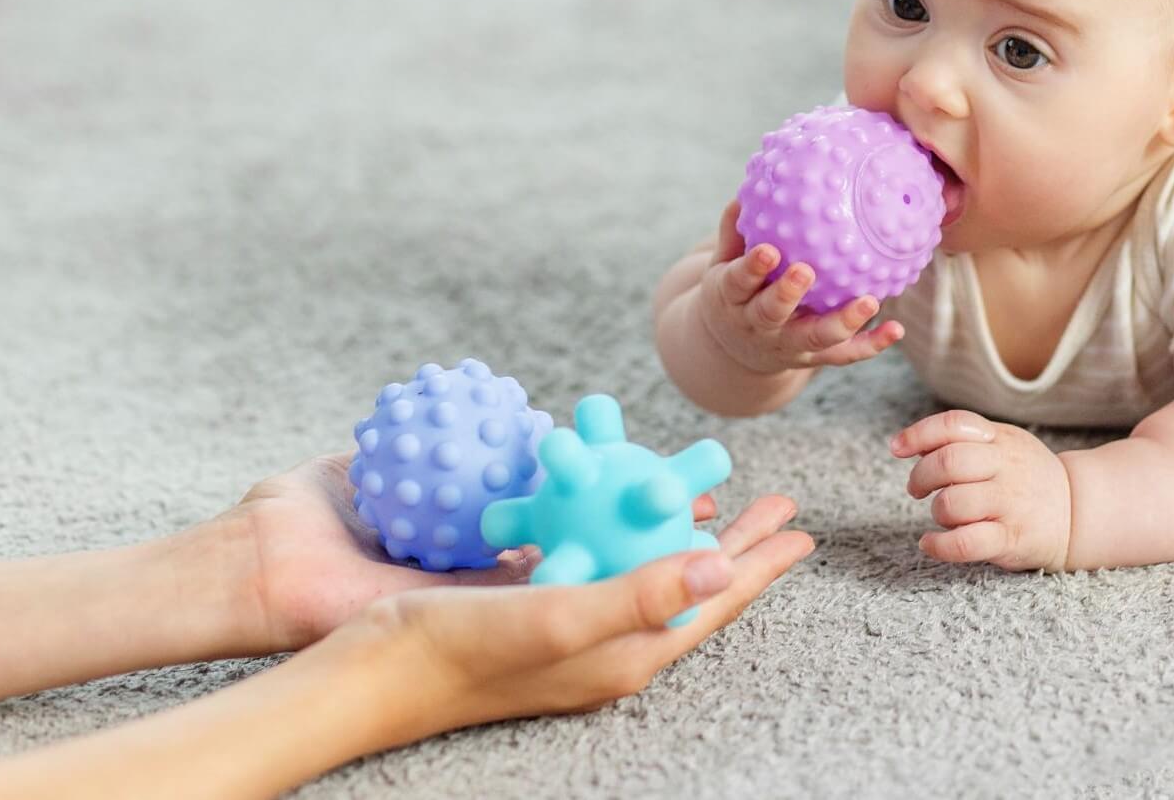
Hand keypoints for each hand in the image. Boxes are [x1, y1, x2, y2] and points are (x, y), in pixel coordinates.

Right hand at [349, 494, 813, 737]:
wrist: (368, 675)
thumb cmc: (458, 650)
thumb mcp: (558, 617)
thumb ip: (639, 595)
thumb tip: (720, 567)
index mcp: (627, 651)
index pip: (713, 603)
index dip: (761, 566)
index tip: (805, 531)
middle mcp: (610, 644)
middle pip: (693, 584)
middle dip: (739, 545)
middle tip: (780, 504)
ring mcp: (575, 628)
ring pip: (651, 570)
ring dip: (688, 533)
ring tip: (718, 499)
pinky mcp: (539, 609)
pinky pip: (604, 560)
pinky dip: (627, 529)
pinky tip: (619, 504)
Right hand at [696, 199, 903, 374]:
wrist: (737, 349)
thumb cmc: (736, 290)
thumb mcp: (723, 265)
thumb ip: (734, 231)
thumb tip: (750, 186)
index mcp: (732, 299)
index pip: (738, 283)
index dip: (751, 268)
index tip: (767, 250)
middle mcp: (759, 326)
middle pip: (772, 313)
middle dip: (787, 294)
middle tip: (806, 271)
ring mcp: (788, 345)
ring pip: (815, 338)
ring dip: (842, 322)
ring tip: (869, 302)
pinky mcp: (814, 358)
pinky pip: (844, 353)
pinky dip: (871, 344)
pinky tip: (896, 329)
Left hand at [891, 409, 1073, 571]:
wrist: (1078, 512)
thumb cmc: (1026, 477)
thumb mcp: (1002, 445)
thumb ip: (960, 441)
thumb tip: (907, 444)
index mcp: (1000, 439)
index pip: (954, 424)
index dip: (918, 434)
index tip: (897, 449)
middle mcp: (1006, 467)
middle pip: (949, 463)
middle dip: (920, 477)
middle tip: (917, 489)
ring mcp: (1010, 504)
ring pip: (953, 503)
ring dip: (936, 511)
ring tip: (942, 515)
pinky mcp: (1011, 539)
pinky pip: (965, 543)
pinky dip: (938, 545)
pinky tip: (930, 543)